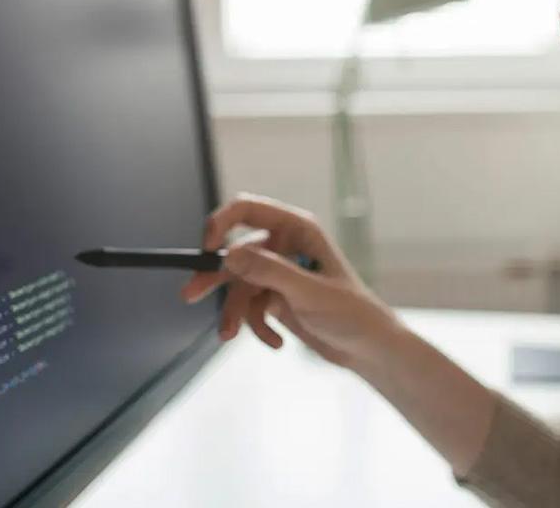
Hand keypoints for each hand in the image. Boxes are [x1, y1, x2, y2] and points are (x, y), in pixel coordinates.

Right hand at [179, 192, 401, 368]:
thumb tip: (230, 255)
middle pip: (235, 251)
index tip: (208, 248)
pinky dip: (256, 326)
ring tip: (231, 336)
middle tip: (191, 294)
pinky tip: (275, 342)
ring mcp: (279, 273)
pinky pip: (250, 307)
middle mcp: (285, 246)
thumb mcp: (308, 292)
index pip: (248, 210)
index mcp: (298, 229)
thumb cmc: (352, 313)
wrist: (368, 349)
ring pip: (239, 285)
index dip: (222, 222)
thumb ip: (270, 271)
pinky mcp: (276, 298)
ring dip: (236, 312)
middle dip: (216, 276)